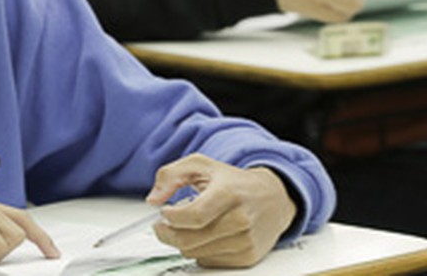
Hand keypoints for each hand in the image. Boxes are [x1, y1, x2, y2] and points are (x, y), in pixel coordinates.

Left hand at [147, 154, 296, 267]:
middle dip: (167, 233)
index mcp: (228, 193)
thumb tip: (153, 199)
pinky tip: (205, 235)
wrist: (273, 198)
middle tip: (163, 224)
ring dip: (183, 241)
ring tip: (189, 225)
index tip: (163, 212)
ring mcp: (245, 241)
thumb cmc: (234, 182)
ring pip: (194, 253)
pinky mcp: (247, 257)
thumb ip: (170, 175)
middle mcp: (240, 219)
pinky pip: (208, 261)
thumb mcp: (200, 165)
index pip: (193, 216)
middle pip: (189, 240)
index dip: (171, 218)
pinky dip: (199, 250)